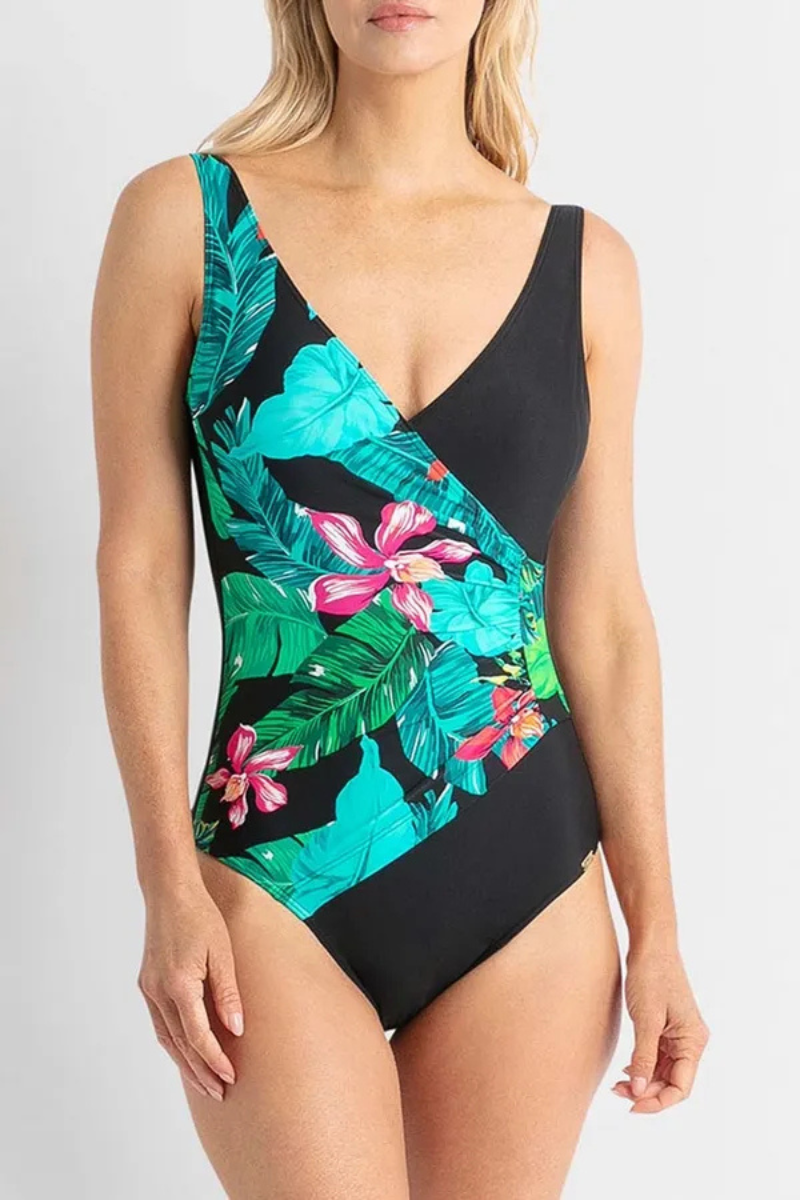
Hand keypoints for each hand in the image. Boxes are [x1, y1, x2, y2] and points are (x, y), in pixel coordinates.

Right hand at [137, 880, 244, 1101]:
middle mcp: (158, 992)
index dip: (215, 1060)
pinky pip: (159, 1023)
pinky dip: (173, 1043)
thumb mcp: (222, 952)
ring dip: (184, 1063)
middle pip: (180, 1044)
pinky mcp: (147, 984)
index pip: (198, 1036)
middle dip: (200, 1071)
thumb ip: (227, 994)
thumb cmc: (201, 917)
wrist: (169, 893)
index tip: (231, 1076)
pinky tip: (185, 1053)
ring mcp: (149, 989)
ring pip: (166, 1038)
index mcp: (179, 985)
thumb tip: (236, 1031)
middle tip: (220, 1092)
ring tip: (204, 1082)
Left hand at [612, 943, 708, 1113]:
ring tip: (618, 1085)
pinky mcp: (666, 1027)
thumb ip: (644, 1057)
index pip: (682, 1087)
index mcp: (693, 1041)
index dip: (658, 1102)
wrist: (650, 944)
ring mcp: (679, 1035)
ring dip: (644, 1082)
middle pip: (673, 1082)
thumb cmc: (652, 976)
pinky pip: (658, 1057)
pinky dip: (643, 1067)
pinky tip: (627, 1070)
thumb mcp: (646, 1019)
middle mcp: (691, 1041)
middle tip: (617, 1092)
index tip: (632, 1105)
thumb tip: (640, 1091)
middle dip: (647, 1093)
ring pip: (664, 1072)